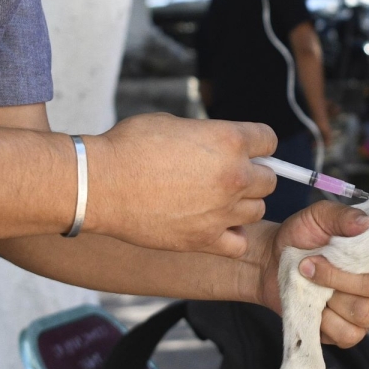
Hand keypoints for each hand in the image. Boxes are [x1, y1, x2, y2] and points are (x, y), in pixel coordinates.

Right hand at [84, 113, 276, 256]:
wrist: (100, 184)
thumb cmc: (129, 147)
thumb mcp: (175, 124)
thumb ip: (208, 136)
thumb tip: (221, 145)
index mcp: (228, 141)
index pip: (269, 140)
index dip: (258, 144)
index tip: (248, 149)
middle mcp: (234, 177)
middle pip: (269, 180)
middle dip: (252, 175)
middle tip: (228, 177)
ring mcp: (223, 211)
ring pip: (257, 211)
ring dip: (243, 205)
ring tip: (217, 201)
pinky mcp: (206, 239)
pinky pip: (239, 244)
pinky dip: (231, 237)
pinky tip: (215, 226)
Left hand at [259, 201, 368, 347]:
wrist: (269, 262)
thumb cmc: (299, 236)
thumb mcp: (319, 216)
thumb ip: (343, 217)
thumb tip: (367, 223)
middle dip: (341, 275)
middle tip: (312, 263)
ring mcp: (365, 309)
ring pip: (366, 312)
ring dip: (330, 295)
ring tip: (308, 279)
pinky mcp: (346, 332)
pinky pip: (349, 334)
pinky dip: (326, 321)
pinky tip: (313, 305)